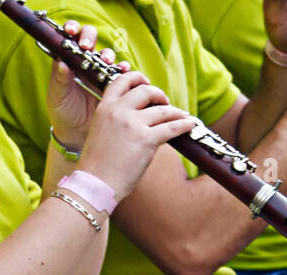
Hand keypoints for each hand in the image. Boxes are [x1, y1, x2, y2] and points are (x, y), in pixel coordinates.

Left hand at [46, 20, 127, 149]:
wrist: (77, 136)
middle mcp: (84, 64)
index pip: (71, 38)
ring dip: (107, 55)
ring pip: (106, 54)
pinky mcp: (113, 84)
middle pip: (90, 40)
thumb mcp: (57, 98)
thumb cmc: (62, 114)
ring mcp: (100, 72)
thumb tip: (62, 62)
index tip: (71, 32)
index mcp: (68, 62)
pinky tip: (123, 70)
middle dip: (90, 38)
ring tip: (105, 62)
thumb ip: (60, 80)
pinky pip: (121, 72)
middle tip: (88, 47)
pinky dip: (123, 69)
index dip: (73, 30)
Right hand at [75, 70, 198, 200]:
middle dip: (159, 94)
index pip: (122, 80)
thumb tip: (140, 116)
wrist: (95, 184)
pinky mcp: (146, 139)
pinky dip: (185, 124)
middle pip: (146, 90)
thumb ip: (116, 120)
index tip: (146, 82)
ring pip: (163, 110)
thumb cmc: (97, 165)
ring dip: (175, 112)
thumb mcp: (100, 132)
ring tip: (181, 116)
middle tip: (164, 103)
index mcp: (105, 108)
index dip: (137, 77)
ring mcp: (133, 124)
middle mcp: (119, 111)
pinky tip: (191, 124)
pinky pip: (172, 127)